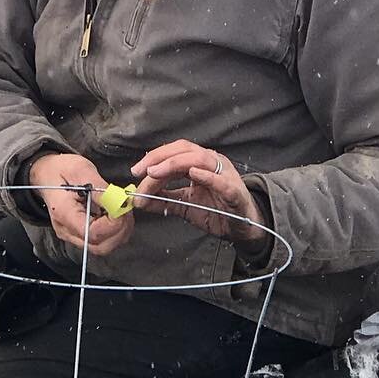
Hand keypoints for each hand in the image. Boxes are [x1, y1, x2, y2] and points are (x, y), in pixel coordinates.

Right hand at [27, 152, 135, 256]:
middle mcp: (67, 231)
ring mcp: (72, 235)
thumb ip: (100, 188)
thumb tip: (120, 203)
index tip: (122, 205)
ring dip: (120, 232)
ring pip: (103, 247)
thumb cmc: (60, 170)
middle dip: (120, 230)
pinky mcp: (79, 235)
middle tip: (125, 209)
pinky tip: (116, 216)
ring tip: (122, 211)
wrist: (45, 174)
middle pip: (100, 246)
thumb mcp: (80, 170)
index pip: (92, 233)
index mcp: (64, 213)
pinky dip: (115, 232)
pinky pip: (101, 242)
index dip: (113, 223)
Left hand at [130, 141, 270, 256]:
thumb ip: (163, 200)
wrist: (243, 228)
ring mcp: (225, 175)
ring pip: (200, 159)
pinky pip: (221, 181)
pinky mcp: (235, 192)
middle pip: (184, 149)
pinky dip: (207, 176)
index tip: (135, 172)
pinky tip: (193, 173)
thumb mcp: (184, 205)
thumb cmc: (217, 211)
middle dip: (160, 157)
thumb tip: (139, 200)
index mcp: (199, 163)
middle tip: (141, 171)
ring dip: (175, 163)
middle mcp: (212, 163)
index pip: (174, 153)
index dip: (153, 159)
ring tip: (156, 172)